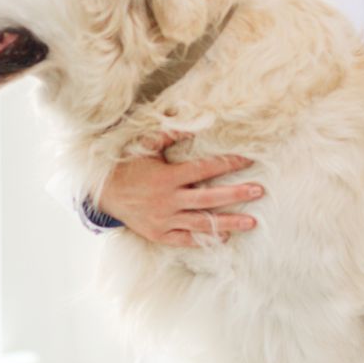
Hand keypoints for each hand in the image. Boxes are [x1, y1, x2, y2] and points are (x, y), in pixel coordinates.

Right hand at [96, 132, 260, 246]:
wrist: (104, 195)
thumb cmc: (128, 167)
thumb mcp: (145, 147)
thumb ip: (169, 135)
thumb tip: (193, 123)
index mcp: (167, 177)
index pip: (204, 169)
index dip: (228, 163)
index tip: (249, 160)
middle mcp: (168, 200)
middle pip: (209, 198)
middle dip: (236, 194)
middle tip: (259, 191)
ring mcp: (164, 220)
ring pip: (202, 222)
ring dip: (229, 222)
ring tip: (252, 222)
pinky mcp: (159, 234)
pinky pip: (185, 239)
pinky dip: (204, 239)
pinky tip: (223, 237)